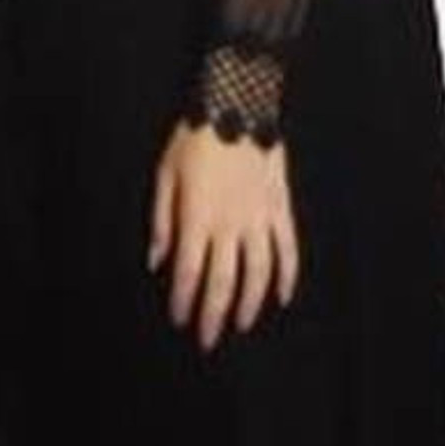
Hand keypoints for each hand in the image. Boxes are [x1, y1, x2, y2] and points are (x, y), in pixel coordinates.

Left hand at [148, 120, 299, 349]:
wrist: (237, 106)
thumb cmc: (193, 138)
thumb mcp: (164, 174)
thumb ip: (162, 221)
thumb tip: (156, 261)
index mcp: (197, 217)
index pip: (189, 271)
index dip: (184, 300)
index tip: (179, 320)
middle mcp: (231, 225)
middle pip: (222, 281)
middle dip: (213, 314)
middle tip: (207, 340)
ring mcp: (260, 219)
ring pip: (258, 273)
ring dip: (249, 303)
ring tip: (240, 324)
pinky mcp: (280, 209)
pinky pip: (288, 250)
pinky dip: (287, 277)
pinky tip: (281, 297)